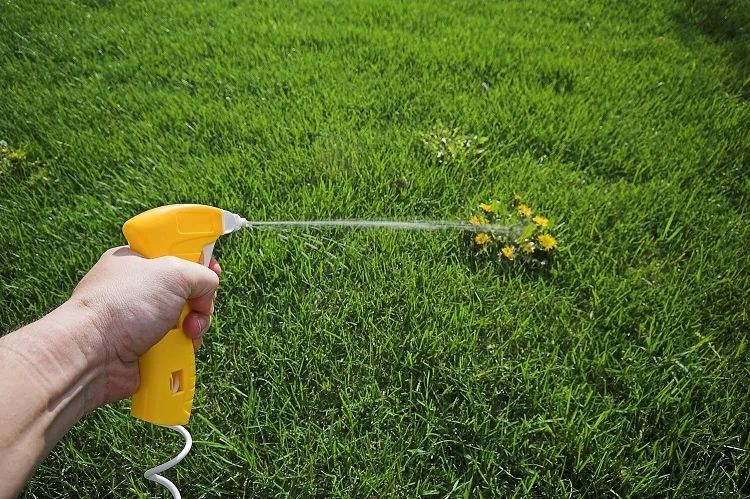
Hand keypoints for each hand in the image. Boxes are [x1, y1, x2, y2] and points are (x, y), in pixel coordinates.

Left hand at [67, 247, 220, 405]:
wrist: (93, 354)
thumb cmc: (124, 305)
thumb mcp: (173, 272)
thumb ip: (202, 273)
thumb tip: (208, 291)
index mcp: (136, 261)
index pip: (175, 254)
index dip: (197, 262)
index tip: (212, 269)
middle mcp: (137, 290)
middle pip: (186, 291)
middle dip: (199, 302)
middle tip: (198, 307)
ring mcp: (139, 321)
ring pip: (185, 321)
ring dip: (194, 328)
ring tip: (187, 334)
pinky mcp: (144, 349)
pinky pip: (176, 346)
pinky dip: (182, 350)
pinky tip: (180, 350)